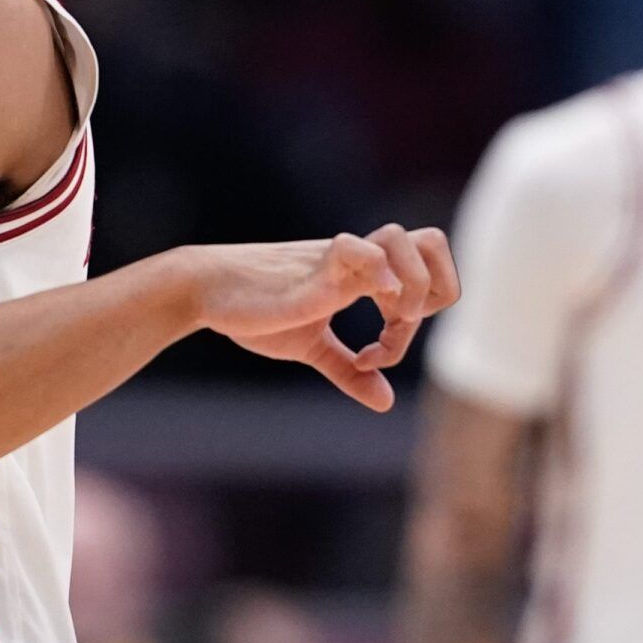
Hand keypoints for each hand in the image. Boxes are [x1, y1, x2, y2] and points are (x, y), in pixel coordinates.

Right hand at [188, 226, 458, 411]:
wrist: (205, 289)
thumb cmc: (256, 312)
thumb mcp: (310, 347)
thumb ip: (348, 370)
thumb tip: (385, 402)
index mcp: (363, 274)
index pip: (427, 272)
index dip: (421, 315)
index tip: (378, 353)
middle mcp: (360, 261)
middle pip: (432, 242)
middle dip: (436, 291)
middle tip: (397, 328)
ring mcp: (339, 260)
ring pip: (405, 240)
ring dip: (410, 289)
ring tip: (384, 325)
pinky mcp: (315, 267)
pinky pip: (361, 251)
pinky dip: (379, 278)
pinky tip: (368, 310)